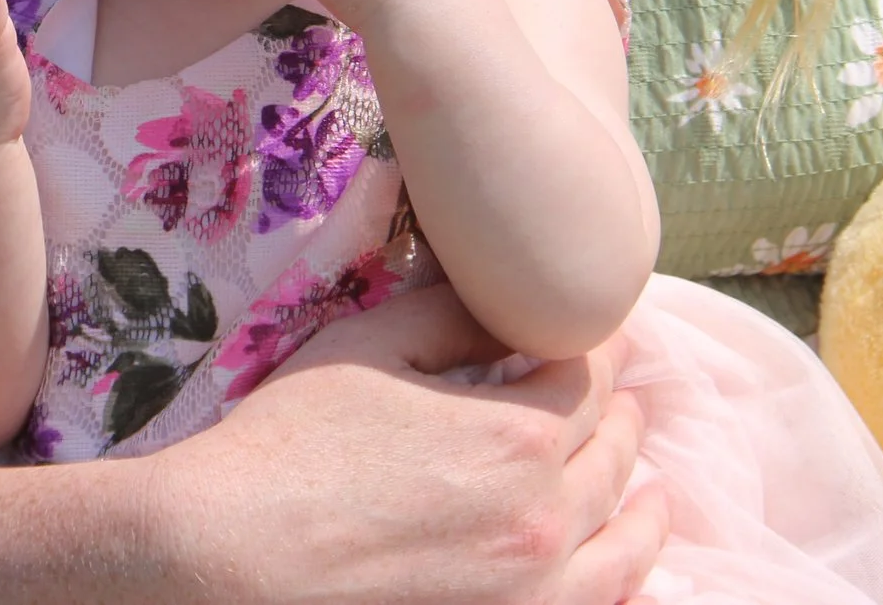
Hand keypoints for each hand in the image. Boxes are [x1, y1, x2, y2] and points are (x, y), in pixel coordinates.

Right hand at [146, 284, 667, 603]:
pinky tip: (617, 569)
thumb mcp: (369, 347)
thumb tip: (513, 307)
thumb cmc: (287, 447)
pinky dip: (619, 583)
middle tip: (620, 398)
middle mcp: (544, 521)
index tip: (599, 337)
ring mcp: (531, 596)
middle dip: (622, 415)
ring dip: (645, 509)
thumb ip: (454, 317)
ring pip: (623, 547)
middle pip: (615, 455)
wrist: (227, 559)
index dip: (600, 347)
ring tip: (655, 494)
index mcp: (521, 437)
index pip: (593, 375)